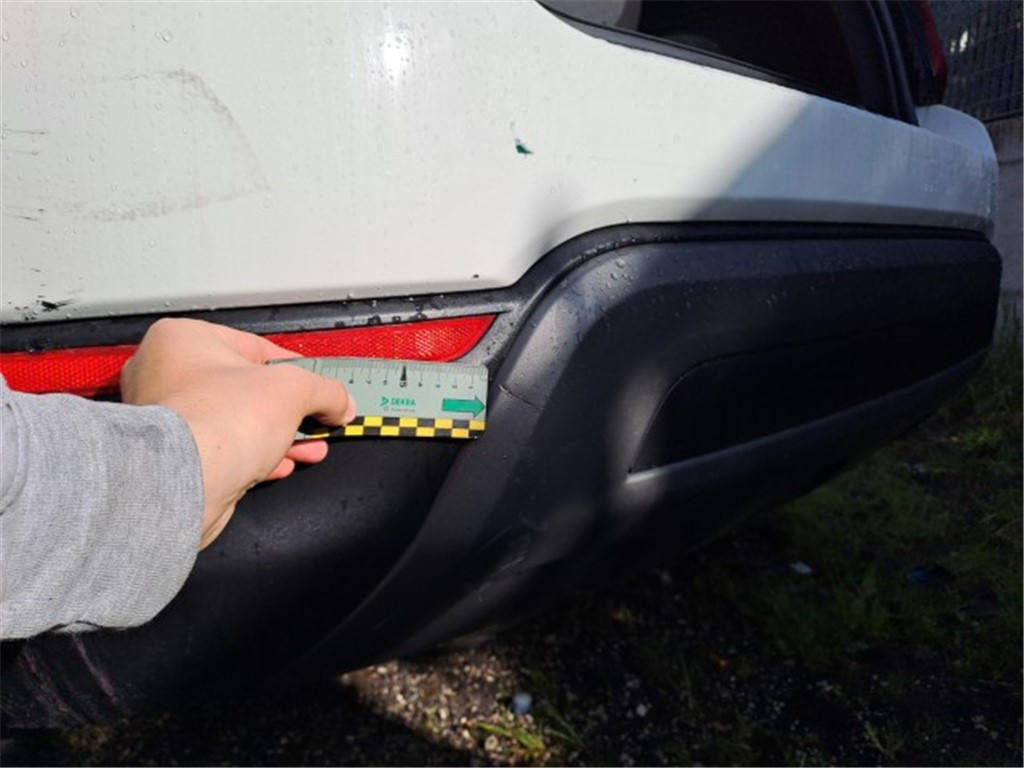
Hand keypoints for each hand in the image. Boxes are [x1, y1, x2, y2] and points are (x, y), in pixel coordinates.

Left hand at [120, 318, 355, 549]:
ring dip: (279, 436)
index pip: (256, 348)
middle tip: (317, 418)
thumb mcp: (294, 389)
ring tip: (310, 446)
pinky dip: (255, 457)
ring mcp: (167, 420)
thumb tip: (341, 401)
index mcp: (184, 339)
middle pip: (247, 388)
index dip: (297, 369)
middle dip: (291, 409)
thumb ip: (325, 390)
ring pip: (237, 422)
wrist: (184, 484)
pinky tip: (281, 463)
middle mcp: (165, 374)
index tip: (320, 387)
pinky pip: (224, 450)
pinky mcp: (174, 459)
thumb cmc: (215, 421)